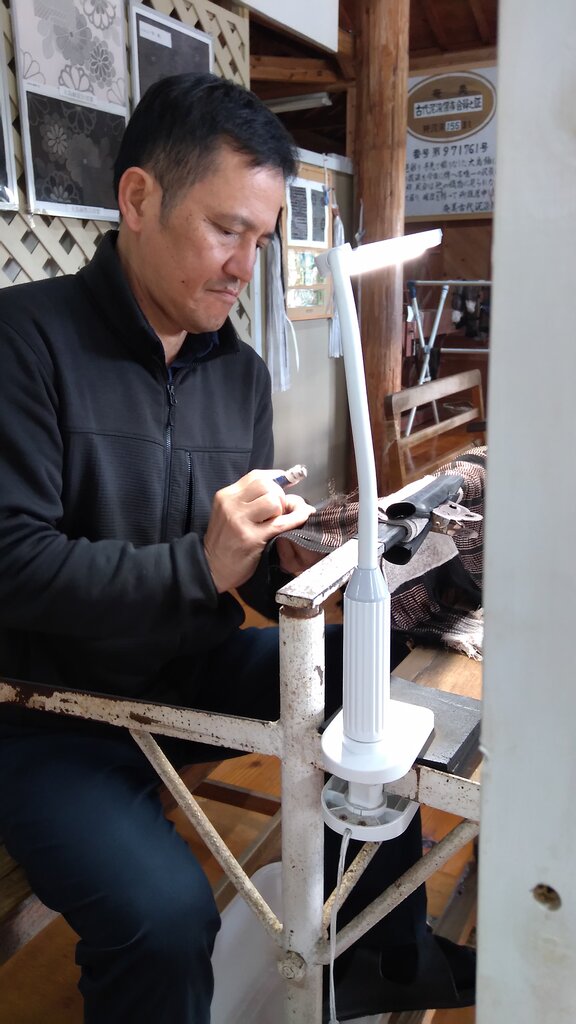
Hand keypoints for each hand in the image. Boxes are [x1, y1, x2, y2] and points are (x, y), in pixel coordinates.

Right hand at [203, 470, 314, 592]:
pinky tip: (301, 518)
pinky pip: (280, 523)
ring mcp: (240, 521)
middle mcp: (231, 505)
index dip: (276, 479)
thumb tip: (285, 484)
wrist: (211, 568)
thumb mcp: (229, 513)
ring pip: (273, 501)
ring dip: (282, 509)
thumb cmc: (224, 541)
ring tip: (278, 520)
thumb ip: (251, 499)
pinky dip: (296, 519)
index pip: (256, 476)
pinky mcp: (251, 539)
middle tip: (280, 509)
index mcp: (226, 496)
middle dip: (280, 495)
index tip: (287, 484)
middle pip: (266, 485)